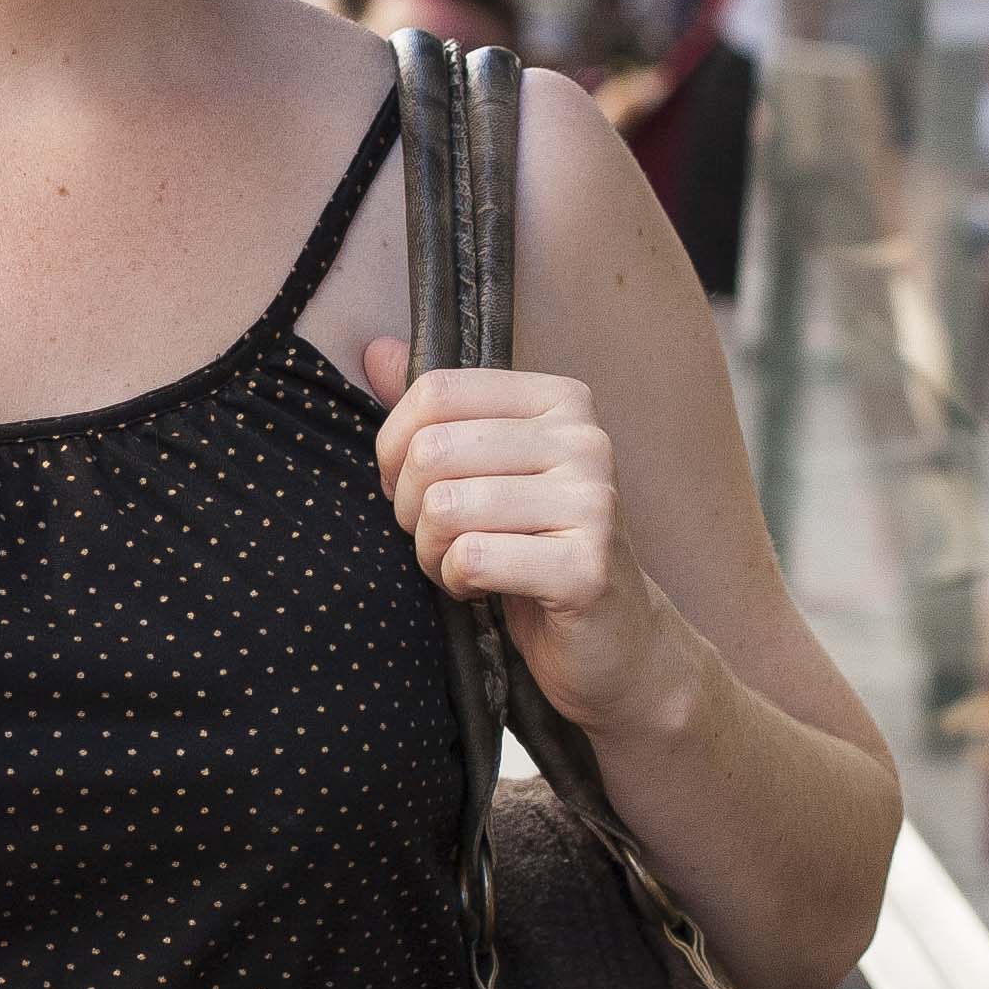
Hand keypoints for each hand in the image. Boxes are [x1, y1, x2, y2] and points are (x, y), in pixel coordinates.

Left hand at [363, 349, 676, 738]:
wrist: (613, 640)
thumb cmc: (535, 548)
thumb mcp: (487, 469)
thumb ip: (436, 412)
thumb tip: (375, 348)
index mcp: (561, 400)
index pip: (435, 391)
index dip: (394, 447)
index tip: (411, 486)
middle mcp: (585, 440)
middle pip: (432, 450)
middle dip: (409, 507)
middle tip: (436, 538)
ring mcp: (593, 502)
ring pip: (444, 507)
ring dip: (430, 551)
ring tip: (459, 564)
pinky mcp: (587, 567)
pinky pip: (471, 558)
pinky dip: (456, 581)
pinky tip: (482, 588)